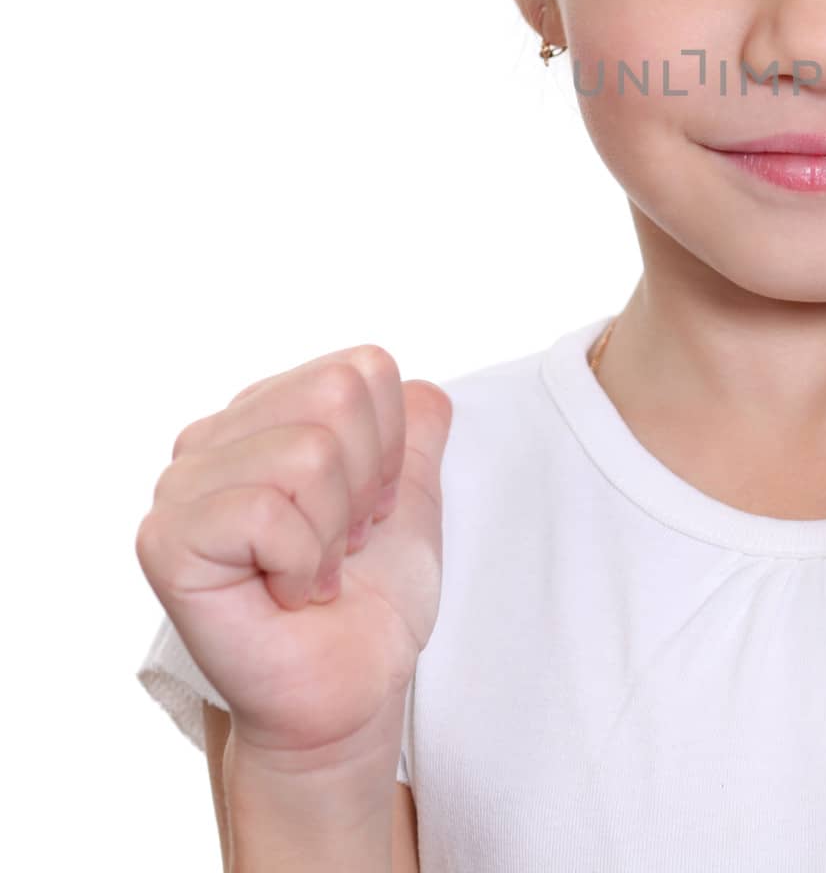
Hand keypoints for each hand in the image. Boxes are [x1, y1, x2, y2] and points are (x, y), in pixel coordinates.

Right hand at [135, 344, 452, 774]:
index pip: (363, 369)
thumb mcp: (413, 495)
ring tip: (315, 571)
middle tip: (343, 543)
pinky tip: (288, 596)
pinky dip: (301, 564)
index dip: (391, 445)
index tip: (371, 508)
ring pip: (307, 452)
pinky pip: (265, 512)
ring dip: (332, 530)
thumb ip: (418, 427)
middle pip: (336, 396)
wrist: (349, 689)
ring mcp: (181, 486)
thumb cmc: (374, 598)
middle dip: (365, 482)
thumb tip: (425, 385)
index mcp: (268, 411)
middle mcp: (214, 436)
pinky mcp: (167, 540)